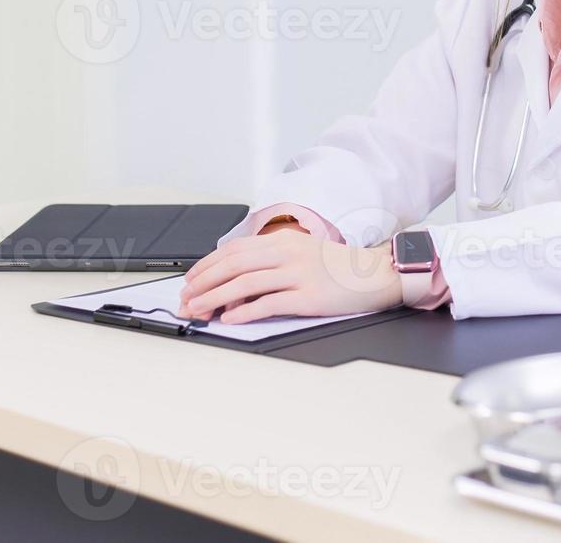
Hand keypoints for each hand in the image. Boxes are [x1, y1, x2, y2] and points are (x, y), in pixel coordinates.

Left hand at [179, 233, 399, 323]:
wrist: (375, 275)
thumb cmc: (337, 268)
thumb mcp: (302, 252)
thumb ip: (271, 260)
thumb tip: (234, 280)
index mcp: (283, 241)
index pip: (234, 249)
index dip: (207, 265)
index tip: (190, 280)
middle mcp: (288, 253)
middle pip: (234, 264)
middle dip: (204, 283)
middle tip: (186, 298)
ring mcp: (299, 274)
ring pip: (245, 283)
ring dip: (216, 298)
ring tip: (199, 309)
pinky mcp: (309, 296)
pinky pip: (269, 303)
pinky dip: (245, 311)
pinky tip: (230, 319)